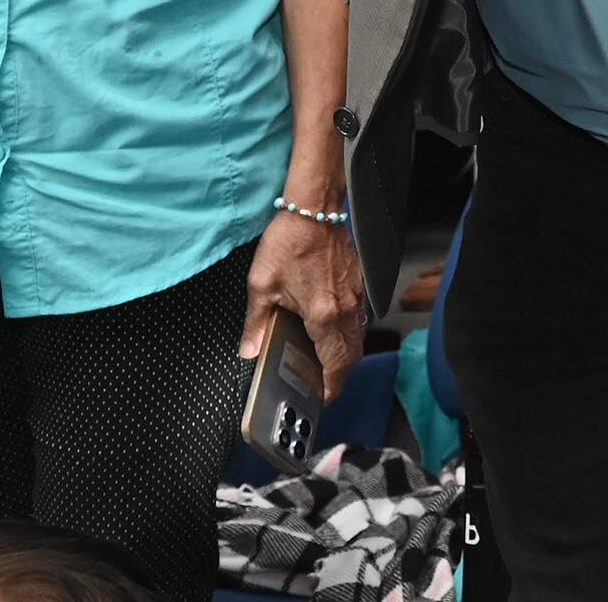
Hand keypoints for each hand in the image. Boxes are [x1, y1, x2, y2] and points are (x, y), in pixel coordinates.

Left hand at [243, 208, 365, 403]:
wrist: (314, 209)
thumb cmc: (289, 242)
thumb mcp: (261, 285)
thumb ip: (254, 324)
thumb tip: (249, 350)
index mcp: (323, 315)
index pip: (335, 363)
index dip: (330, 387)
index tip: (321, 398)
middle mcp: (345, 309)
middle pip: (352, 356)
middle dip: (340, 377)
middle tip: (323, 388)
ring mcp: (356, 296)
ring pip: (358, 338)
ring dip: (345, 356)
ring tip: (326, 365)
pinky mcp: (358, 284)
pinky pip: (358, 319)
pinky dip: (348, 334)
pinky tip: (331, 331)